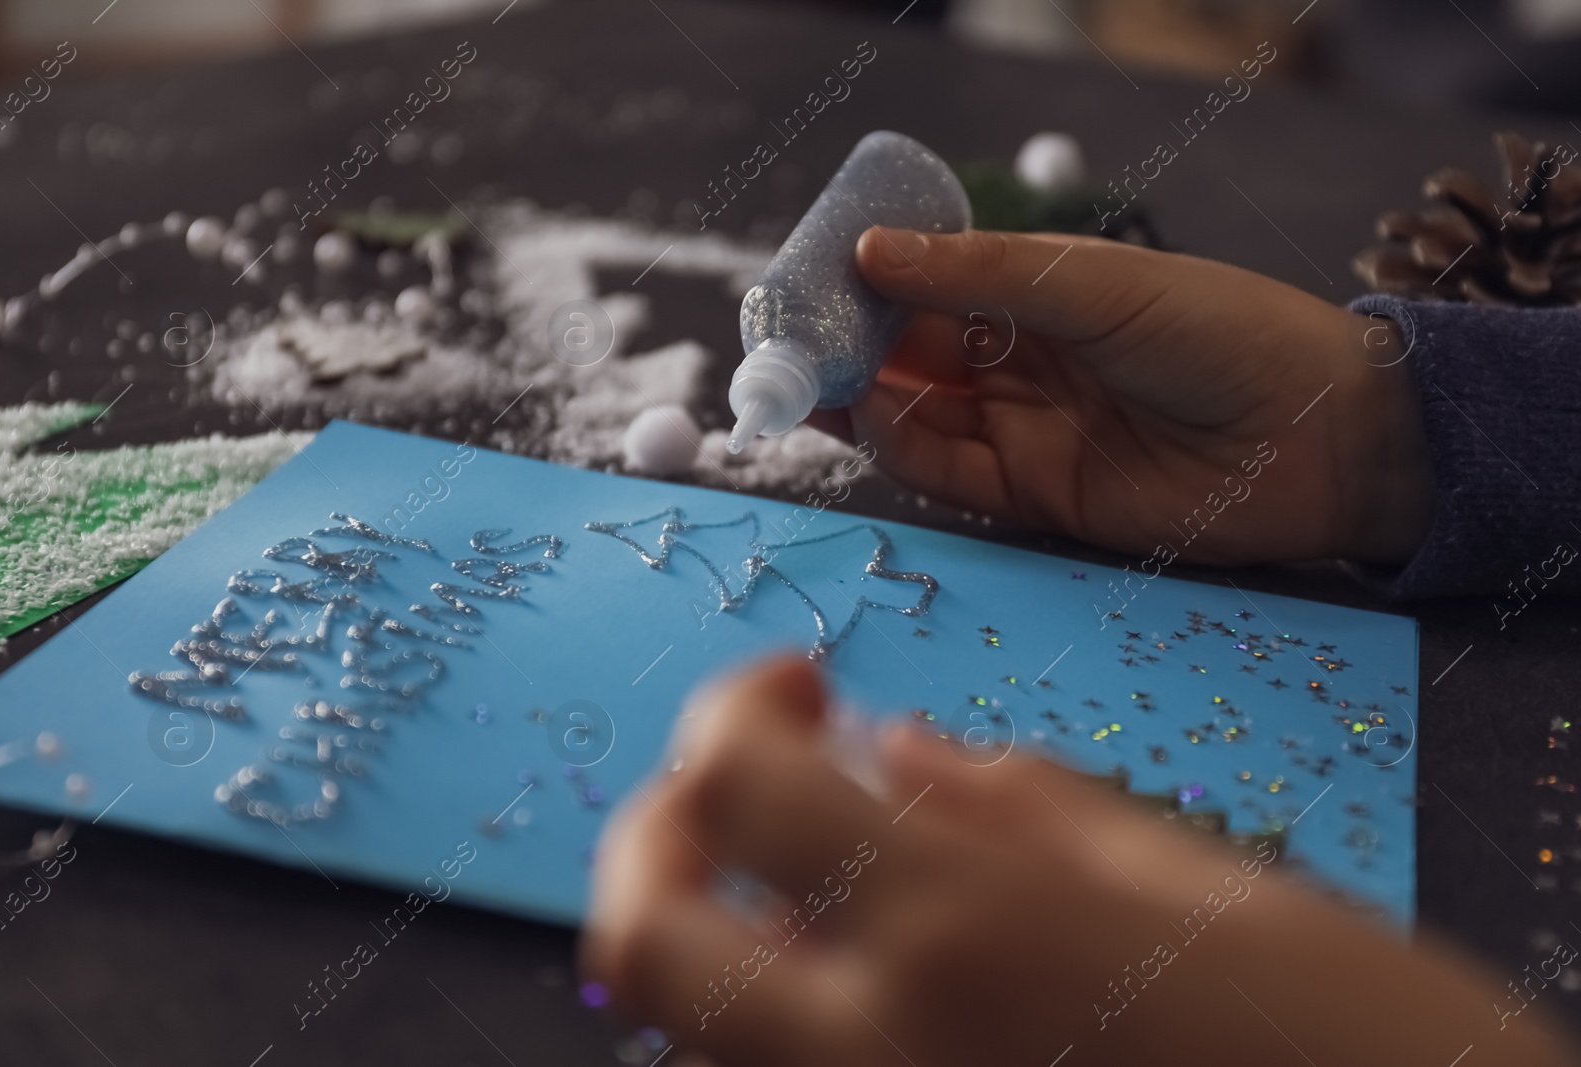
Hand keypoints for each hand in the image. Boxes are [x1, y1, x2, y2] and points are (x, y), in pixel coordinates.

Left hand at [582, 656, 1574, 1066]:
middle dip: (655, 835)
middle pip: (642, 936)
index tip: (798, 684)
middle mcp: (876, 1052)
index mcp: (961, 926)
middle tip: (729, 785)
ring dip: (713, 925)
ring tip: (808, 872)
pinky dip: (777, 1011)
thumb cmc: (1351, 1036)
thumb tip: (892, 753)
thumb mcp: (1190, 879)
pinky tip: (868, 969)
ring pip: (692, 1028)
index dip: (737, 706)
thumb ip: (1014, 808)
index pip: (733, 781)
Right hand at [813, 229, 1433, 563]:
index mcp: (1041, 297)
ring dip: (857, 401)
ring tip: (805, 381)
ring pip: (918, 417)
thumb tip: (872, 249)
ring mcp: (1029, 431)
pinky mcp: (1039, 498)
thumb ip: (981, 274)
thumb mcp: (1095, 284)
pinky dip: (902, 449)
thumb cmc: (1221, 333)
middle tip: (782, 343)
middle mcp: (1025, 363)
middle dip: (844, 351)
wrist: (1322, 440)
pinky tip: (864, 417)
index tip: (804, 278)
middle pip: (911, 358)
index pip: (929, 288)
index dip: (865, 285)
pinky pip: (951, 474)